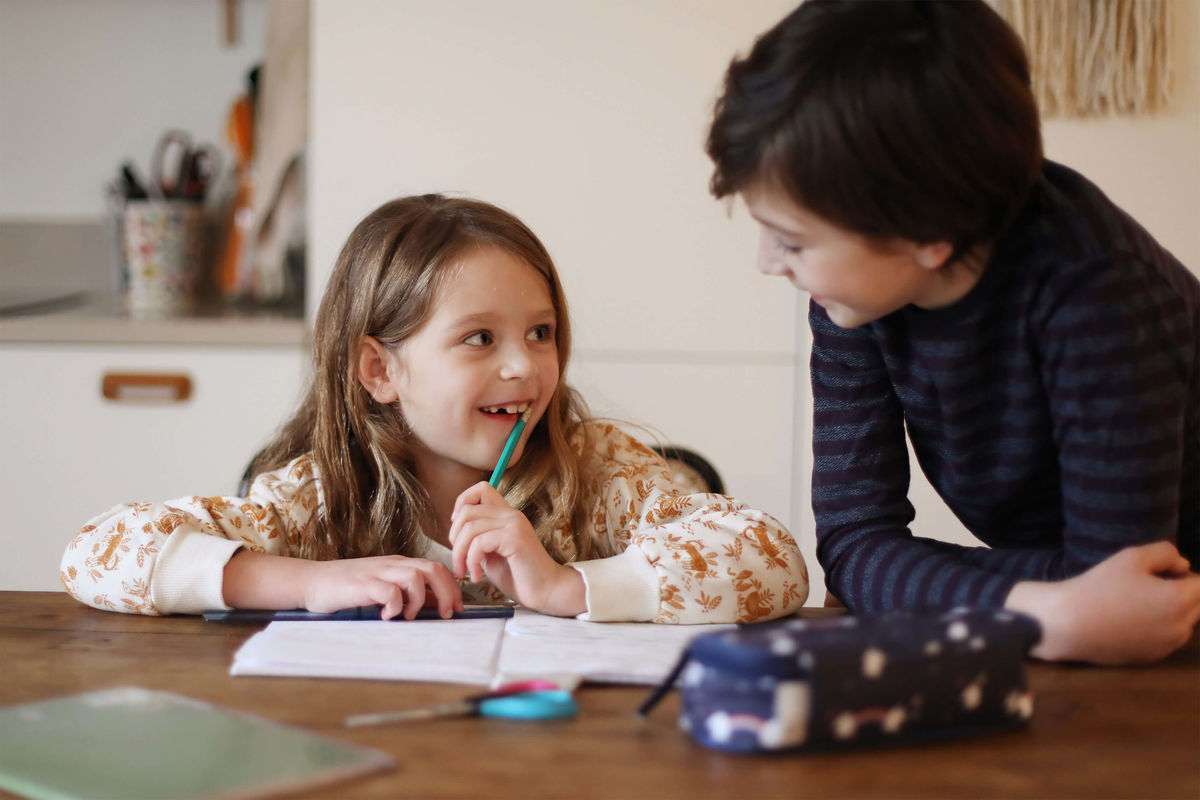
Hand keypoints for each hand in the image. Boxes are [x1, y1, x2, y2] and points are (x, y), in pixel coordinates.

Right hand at [222, 550, 462, 620]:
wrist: (312, 582)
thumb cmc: (348, 588)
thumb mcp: (383, 587)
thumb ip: (408, 593)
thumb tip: (437, 603)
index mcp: (399, 564)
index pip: (436, 567)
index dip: (452, 587)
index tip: (457, 608)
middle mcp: (392, 565)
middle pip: (432, 569)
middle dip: (447, 593)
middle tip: (447, 615)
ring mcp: (377, 572)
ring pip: (415, 577)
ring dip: (420, 600)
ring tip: (410, 616)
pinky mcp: (362, 584)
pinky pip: (389, 591)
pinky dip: (395, 606)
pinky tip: (387, 616)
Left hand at [448, 482, 585, 616]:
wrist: (547, 591)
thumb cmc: (520, 577)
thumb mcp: (492, 553)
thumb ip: (478, 539)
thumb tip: (455, 533)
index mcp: (507, 515)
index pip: (481, 489)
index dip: (462, 504)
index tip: (459, 532)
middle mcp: (511, 514)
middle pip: (467, 510)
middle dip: (454, 538)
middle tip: (459, 562)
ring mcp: (514, 524)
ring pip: (470, 528)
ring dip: (460, 554)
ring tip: (465, 573)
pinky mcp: (515, 538)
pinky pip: (479, 543)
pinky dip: (472, 562)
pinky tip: (477, 577)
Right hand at [1006, 541, 1199, 664]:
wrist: (1068, 624)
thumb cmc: (1099, 586)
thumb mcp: (1131, 556)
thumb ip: (1166, 553)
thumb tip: (1184, 565)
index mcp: (1181, 600)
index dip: (1185, 574)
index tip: (1162, 571)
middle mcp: (1182, 628)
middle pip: (1197, 605)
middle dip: (1182, 592)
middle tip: (1149, 584)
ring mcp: (1167, 646)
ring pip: (1184, 624)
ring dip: (1173, 612)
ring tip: (1140, 603)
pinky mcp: (1152, 658)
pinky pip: (1167, 640)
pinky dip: (1158, 629)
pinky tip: (1131, 621)